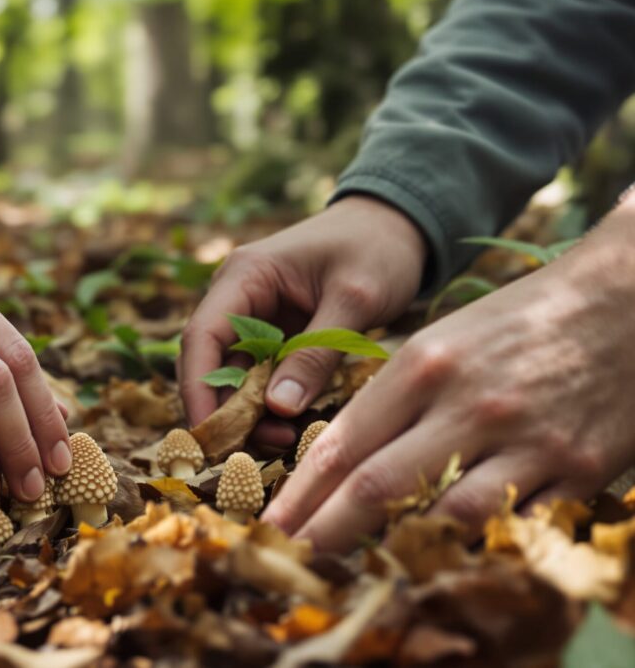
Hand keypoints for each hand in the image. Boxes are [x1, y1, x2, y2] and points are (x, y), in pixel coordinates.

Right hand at [179, 196, 426, 448]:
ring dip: (250, 413)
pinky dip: (272, 404)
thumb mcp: (353, 299)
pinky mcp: (276, 336)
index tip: (210, 433)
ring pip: (234, 376)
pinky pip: (262, 377)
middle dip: (225, 409)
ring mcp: (255, 318)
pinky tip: (295, 426)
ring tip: (285, 441)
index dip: (198, 388)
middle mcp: (237, 298)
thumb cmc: (377, 248)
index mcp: (244, 276)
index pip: (201, 337)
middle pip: (209, 363)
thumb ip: (315, 352)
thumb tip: (276, 409)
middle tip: (252, 451)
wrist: (400, 225)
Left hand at [264, 204, 634, 550]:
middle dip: (325, 531)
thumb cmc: (514, 323)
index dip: (301, 494)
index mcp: (424, 366)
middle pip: (378, 487)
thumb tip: (334, 459)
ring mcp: (526, 441)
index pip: (344, 443)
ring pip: (446, 515)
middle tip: (289, 558)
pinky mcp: (578, 470)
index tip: (270, 523)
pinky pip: (514, 523)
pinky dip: (477, 542)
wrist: (622, 304)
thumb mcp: (440, 342)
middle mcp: (468, 405)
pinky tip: (447, 552)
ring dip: (400, 545)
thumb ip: (391, 399)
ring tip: (364, 564)